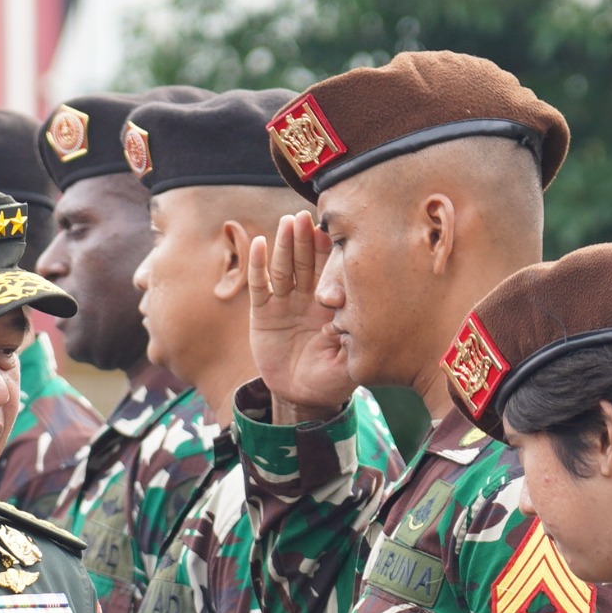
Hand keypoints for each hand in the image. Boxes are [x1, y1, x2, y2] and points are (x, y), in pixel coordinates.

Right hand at [247, 213, 353, 422]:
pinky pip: (260, 286)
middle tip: (306, 216)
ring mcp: (285, 303)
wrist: (301, 396)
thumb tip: (352, 321)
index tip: (331, 231)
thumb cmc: (331, 378)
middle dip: (306, 239)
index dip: (329, 251)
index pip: (330, 271)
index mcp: (331, 304)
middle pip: (306, 262)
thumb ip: (352, 343)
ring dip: (285, 245)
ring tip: (287, 223)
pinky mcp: (263, 313)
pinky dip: (258, 266)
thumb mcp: (349, 363)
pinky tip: (258, 244)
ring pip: (284, 268)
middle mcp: (308, 297)